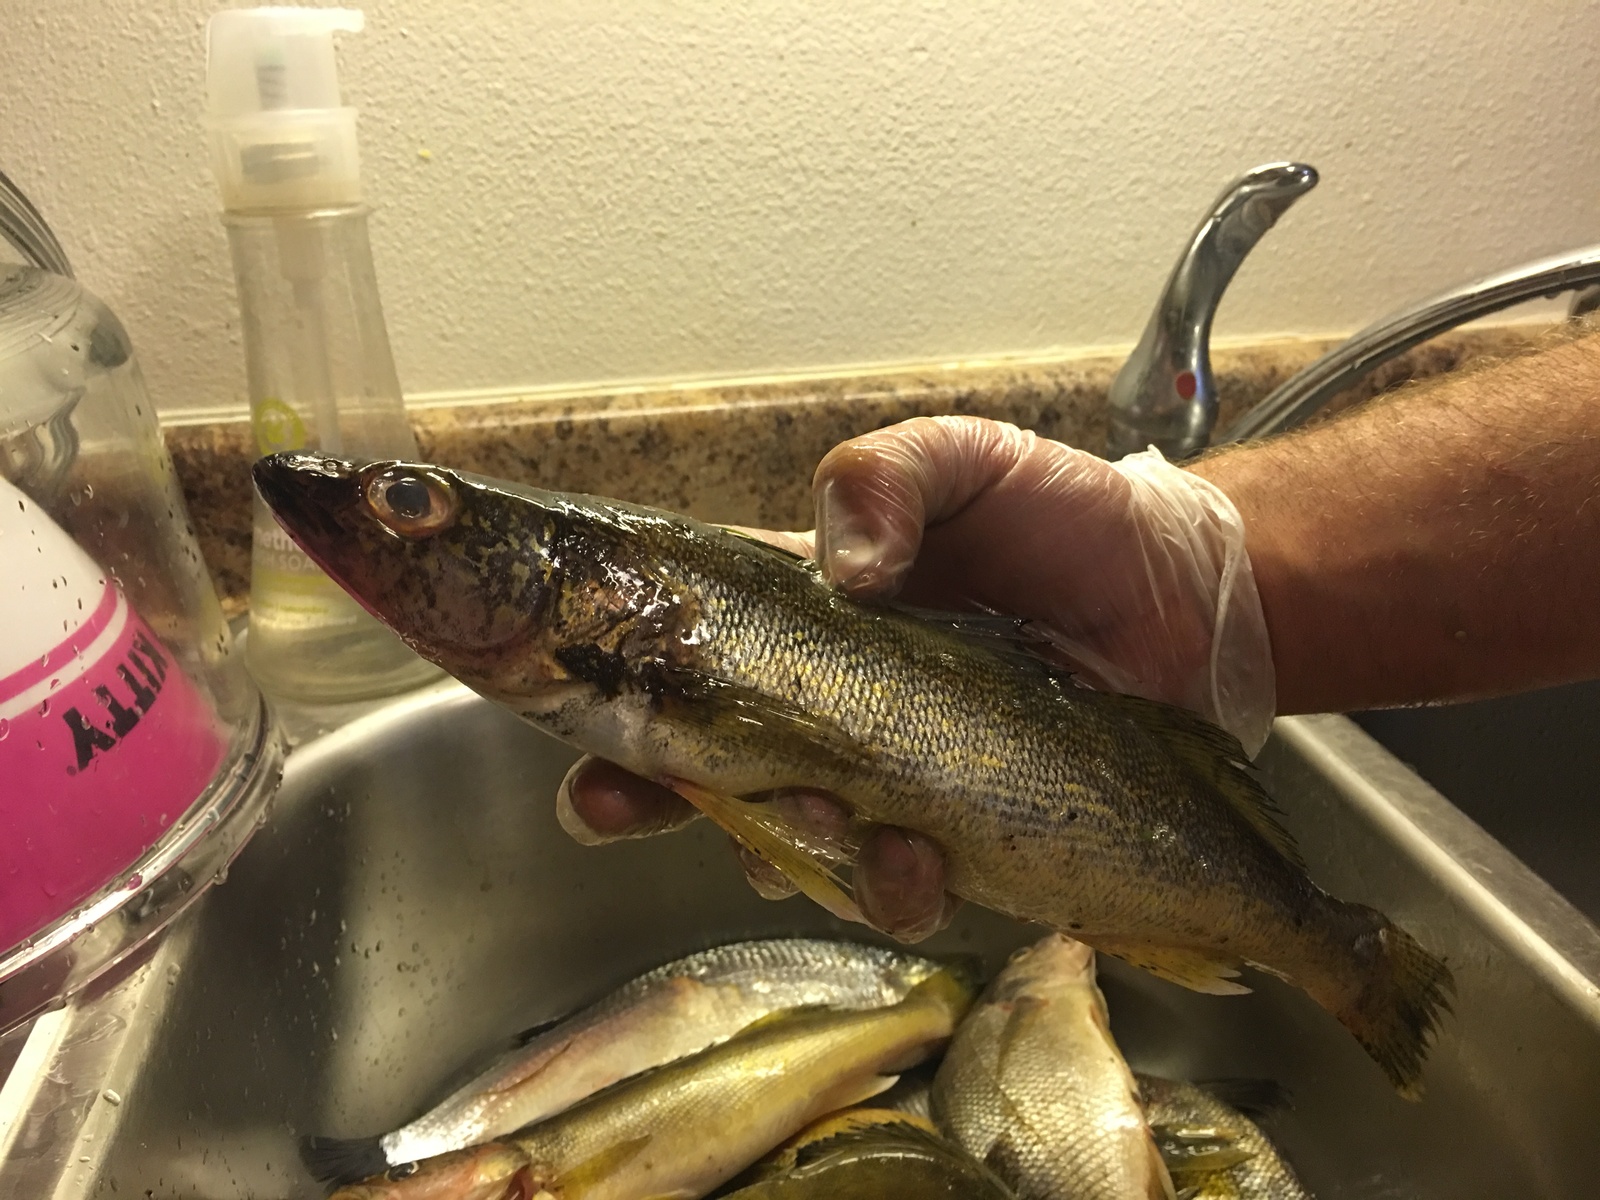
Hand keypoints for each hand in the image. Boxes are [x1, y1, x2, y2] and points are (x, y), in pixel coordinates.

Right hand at [558, 416, 1271, 940]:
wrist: (1182, 600)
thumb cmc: (1064, 519)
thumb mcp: (969, 460)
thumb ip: (888, 477)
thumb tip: (849, 562)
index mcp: (799, 616)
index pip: (674, 650)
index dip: (602, 681)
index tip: (548, 700)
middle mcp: (821, 708)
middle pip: (697, 765)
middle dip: (646, 796)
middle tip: (624, 803)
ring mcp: (885, 779)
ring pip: (788, 842)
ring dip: (790, 849)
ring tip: (851, 829)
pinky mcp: (957, 837)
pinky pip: (894, 887)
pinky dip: (893, 888)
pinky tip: (923, 865)